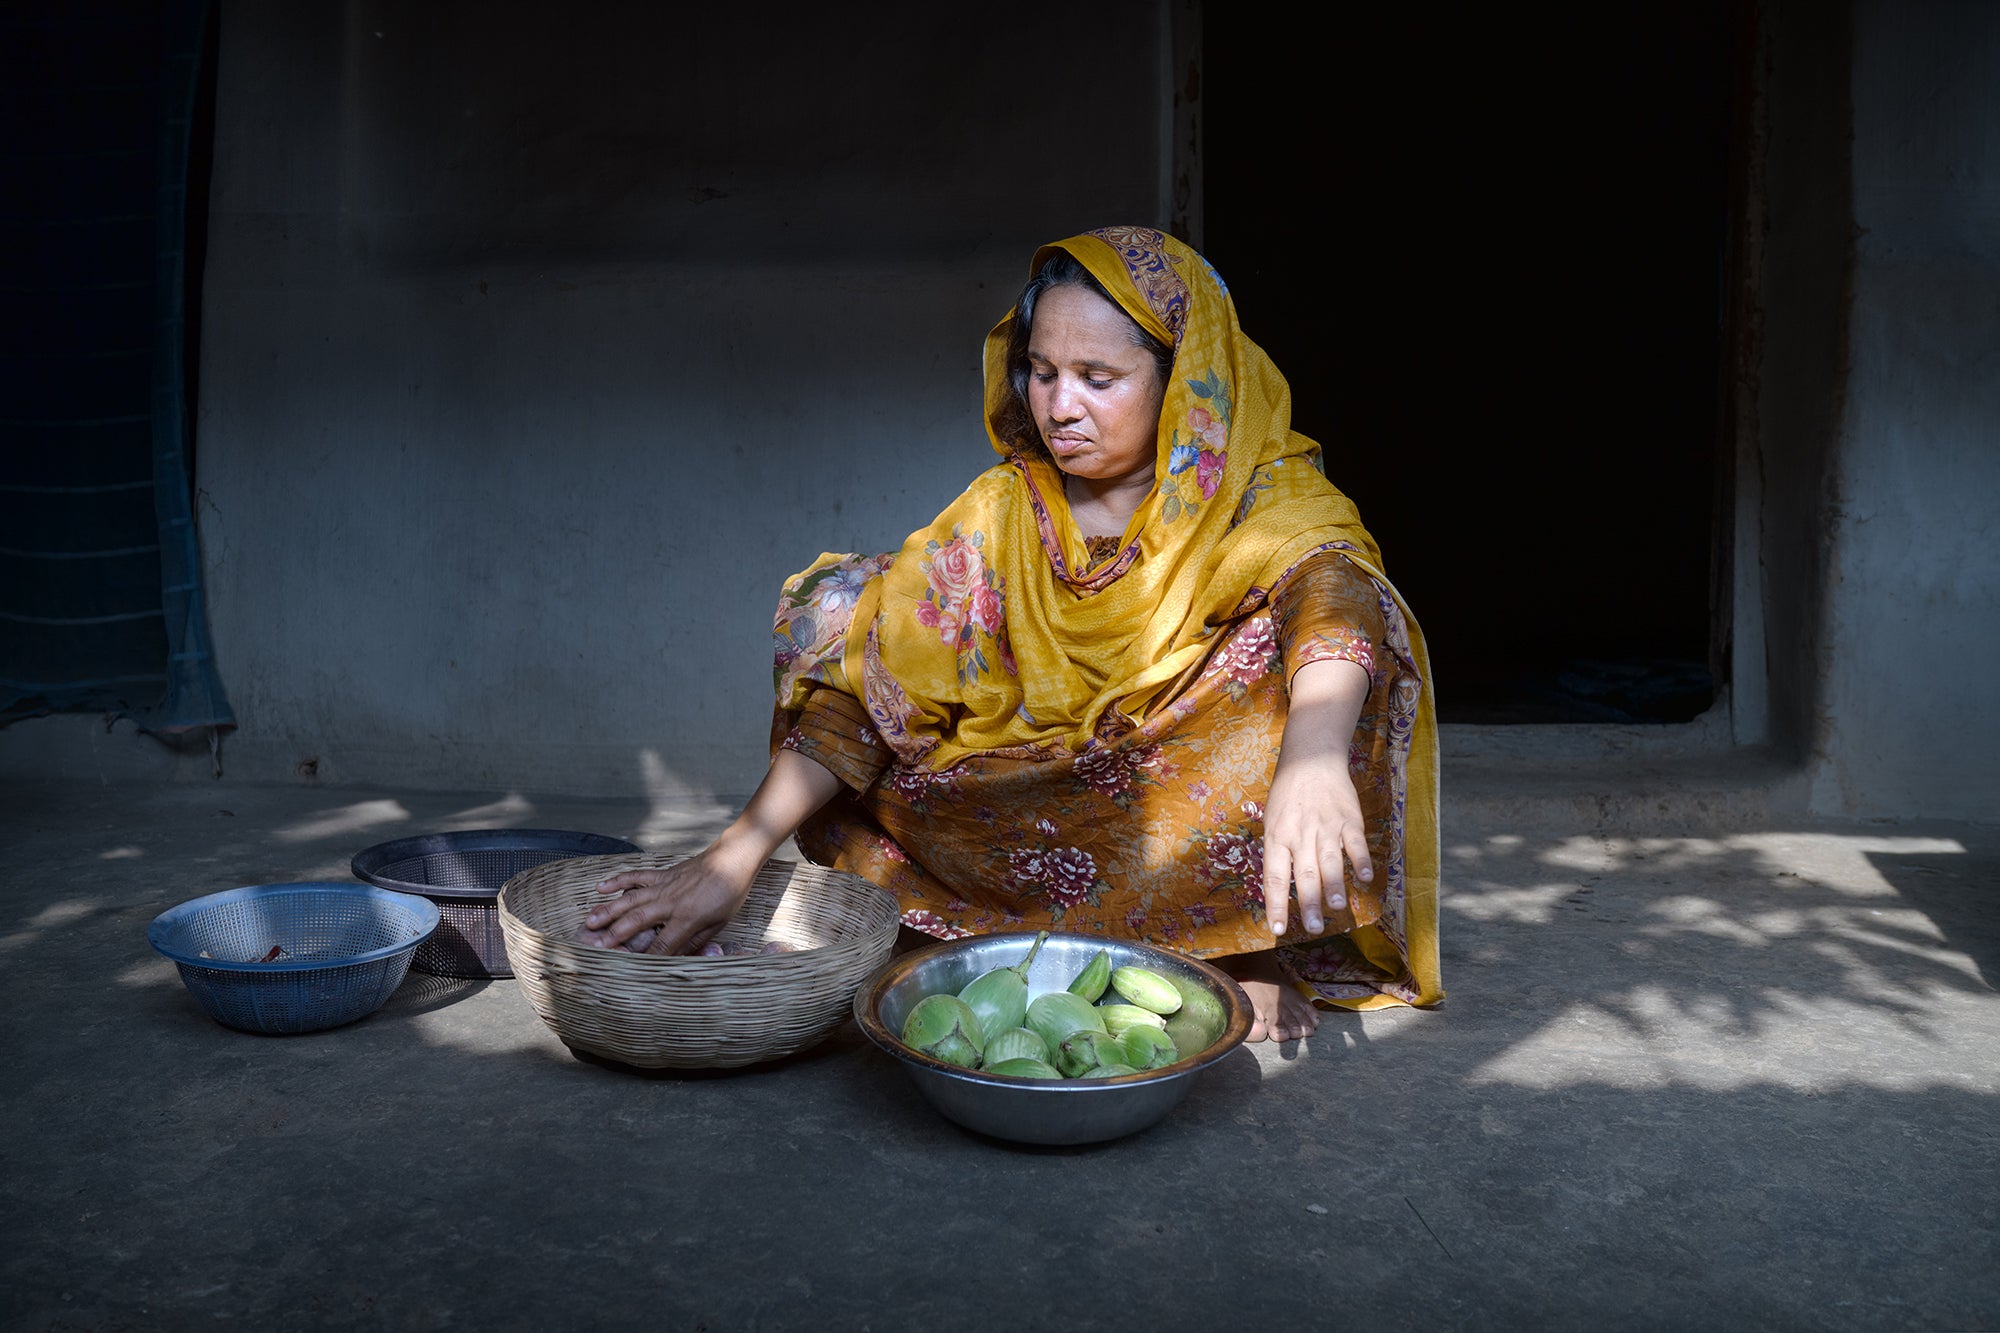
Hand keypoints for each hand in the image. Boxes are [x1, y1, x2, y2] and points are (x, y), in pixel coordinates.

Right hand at [576, 746, 846, 954]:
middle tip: (596, 947)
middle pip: (638, 920)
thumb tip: (677, 959)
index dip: (646, 958)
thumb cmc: (730, 893)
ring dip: (609, 910)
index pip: (663, 944)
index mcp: (688, 917)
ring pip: (631, 898)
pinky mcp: (662, 873)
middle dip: (616, 935)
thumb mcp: (719, 924)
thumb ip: (696, 942)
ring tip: (589, 921)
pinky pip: (636, 876)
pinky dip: (618, 880)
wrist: (734, 858)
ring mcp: (664, 885)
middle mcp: (671, 901)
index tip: (630, 970)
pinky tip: (600, 887)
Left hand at [1262, 656, 1373, 937]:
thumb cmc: (1287, 794)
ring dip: (1334, 886)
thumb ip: (1279, 852)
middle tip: (1314, 929)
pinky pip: (1356, 844)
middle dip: (1308, 904)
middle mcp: (1301, 834)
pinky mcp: (1349, 819)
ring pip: (1330, 862)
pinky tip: (1366, 878)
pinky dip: (1361, 861)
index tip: (1278, 930)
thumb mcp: (1272, 821)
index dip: (1276, 905)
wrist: (1312, 757)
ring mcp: (1326, 827)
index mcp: (1277, 837)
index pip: (1274, 878)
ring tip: (1338, 908)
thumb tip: (1280, 888)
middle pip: (1305, 875)